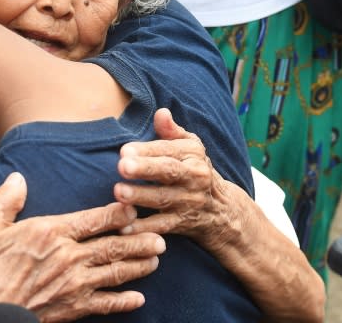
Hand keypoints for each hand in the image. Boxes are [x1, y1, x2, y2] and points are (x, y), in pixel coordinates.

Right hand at [0, 172, 165, 322]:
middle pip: (113, 246)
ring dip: (139, 266)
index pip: (94, 219)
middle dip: (140, 240)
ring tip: (156, 260)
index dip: (118, 213)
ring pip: (115, 273)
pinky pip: (105, 305)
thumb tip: (17, 178)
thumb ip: (6, 200)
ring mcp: (73, 285)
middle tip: (161, 236)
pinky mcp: (71, 309)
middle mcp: (68, 257)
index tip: (135, 207)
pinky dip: (124, 302)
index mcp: (50, 232)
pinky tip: (138, 299)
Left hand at [114, 108, 237, 250]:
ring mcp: (187, 203)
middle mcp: (193, 179)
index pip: (168, 151)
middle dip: (145, 169)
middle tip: (122, 166)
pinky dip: (142, 229)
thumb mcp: (191, 149)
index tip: (125, 150)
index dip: (147, 150)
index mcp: (193, 157)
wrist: (223, 211)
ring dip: (140, 197)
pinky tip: (123, 227)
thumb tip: (161, 112)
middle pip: (168, 172)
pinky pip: (161, 227)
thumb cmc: (196, 172)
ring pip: (162, 200)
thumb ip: (173, 132)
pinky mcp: (181, 225)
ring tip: (118, 192)